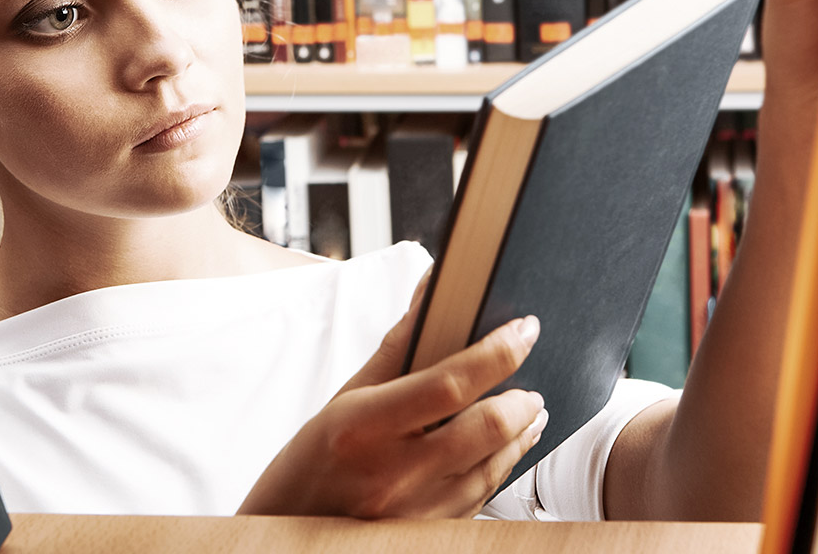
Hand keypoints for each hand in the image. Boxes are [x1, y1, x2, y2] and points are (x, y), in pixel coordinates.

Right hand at [238, 275, 547, 518]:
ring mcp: (413, 510)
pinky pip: (481, 499)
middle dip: (522, 401)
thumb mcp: (344, 398)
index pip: (450, 383)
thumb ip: (398, 347)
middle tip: (531, 385)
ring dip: (521, 435)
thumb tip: (432, 288)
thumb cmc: (312, 461)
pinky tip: (505, 451)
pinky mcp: (427, 533)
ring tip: (529, 412)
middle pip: (486, 429)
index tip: (525, 330)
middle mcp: (393, 472)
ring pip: (493, 468)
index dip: (498, 353)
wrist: (286, 531)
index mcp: (365, 426)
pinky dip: (500, 468)